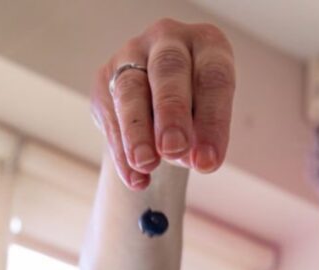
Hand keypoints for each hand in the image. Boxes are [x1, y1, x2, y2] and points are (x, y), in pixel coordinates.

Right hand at [91, 20, 236, 190]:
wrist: (161, 101)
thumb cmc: (195, 107)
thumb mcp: (208, 118)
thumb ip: (203, 135)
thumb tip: (198, 160)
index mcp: (206, 44)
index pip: (213, 78)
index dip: (212, 120)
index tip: (208, 162)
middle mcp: (168, 40)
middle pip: (167, 70)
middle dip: (171, 112)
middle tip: (174, 150)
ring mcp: (132, 55)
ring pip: (131, 90)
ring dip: (138, 131)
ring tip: (146, 164)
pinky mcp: (105, 78)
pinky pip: (111, 116)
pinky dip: (122, 151)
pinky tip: (136, 179)